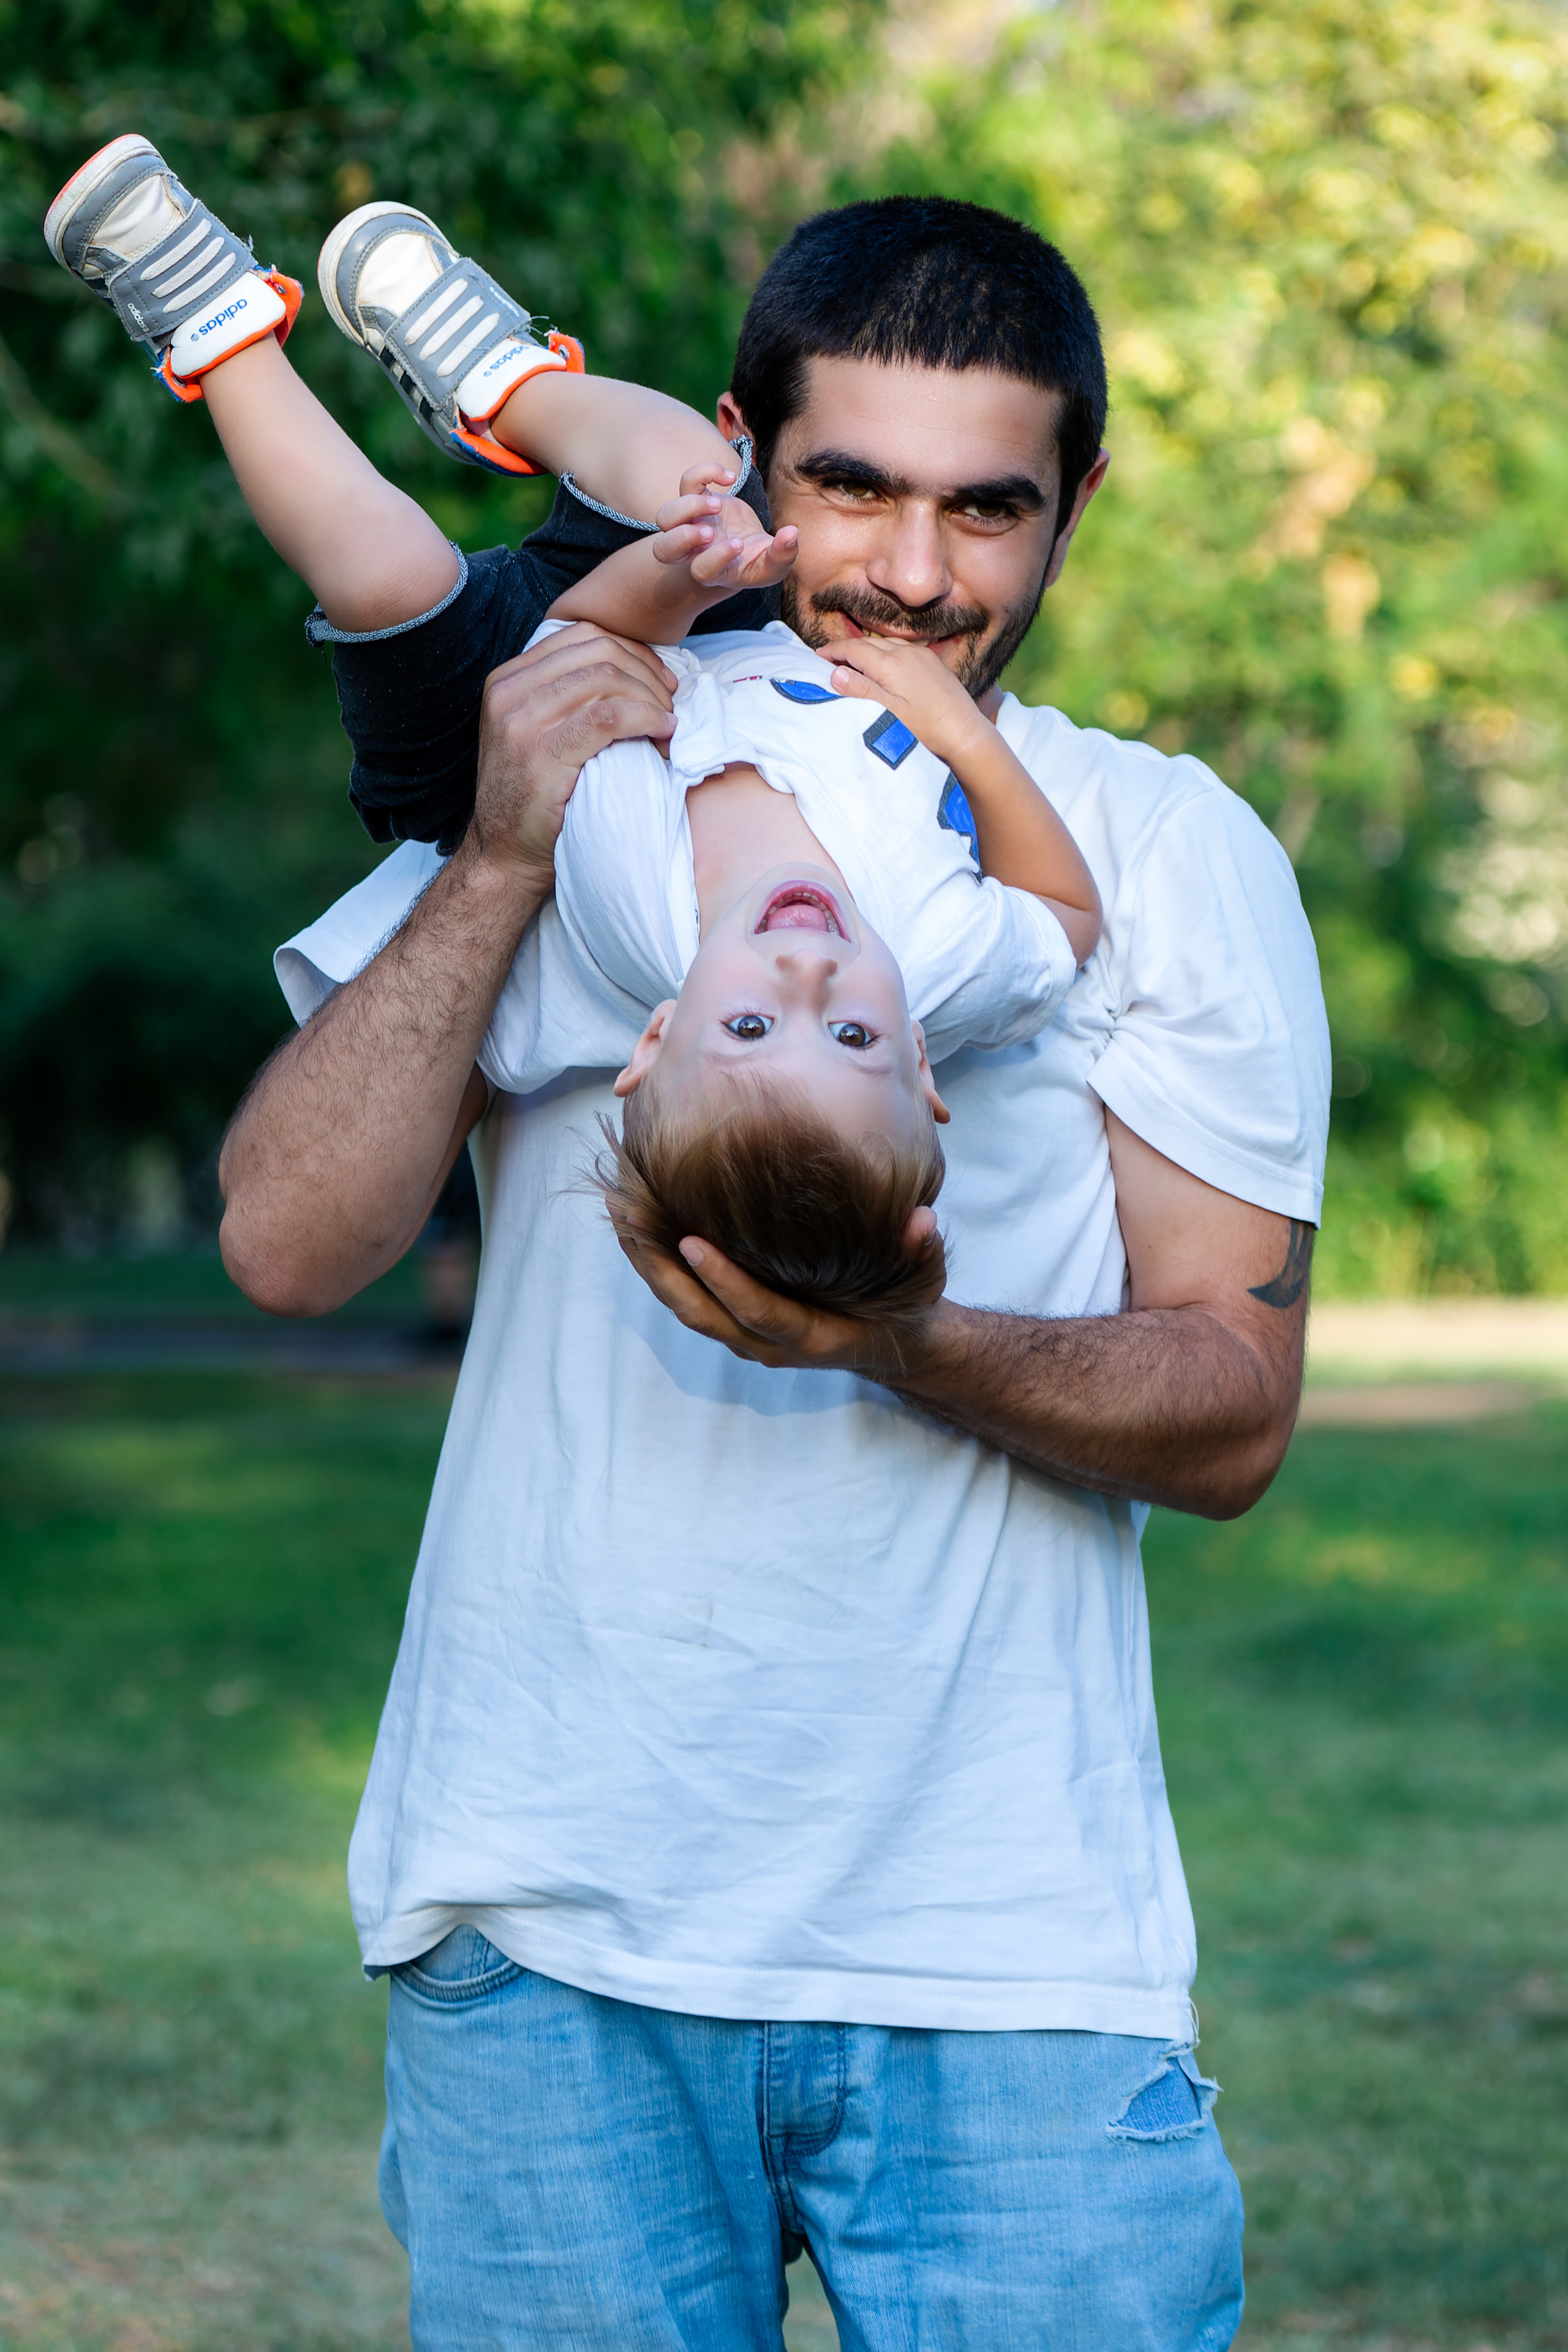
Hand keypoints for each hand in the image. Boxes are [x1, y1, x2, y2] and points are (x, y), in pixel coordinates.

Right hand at [464, 623, 676, 886]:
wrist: (504, 855)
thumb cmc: (535, 799)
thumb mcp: (538, 733)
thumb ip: (566, 697)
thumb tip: (631, 671)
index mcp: (508, 680)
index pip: (582, 635)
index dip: (632, 651)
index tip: (659, 681)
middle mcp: (509, 693)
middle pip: (598, 652)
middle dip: (646, 673)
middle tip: (670, 703)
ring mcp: (522, 722)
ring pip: (606, 679)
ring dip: (650, 698)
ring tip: (667, 722)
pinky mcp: (542, 754)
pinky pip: (608, 717)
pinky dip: (646, 718)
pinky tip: (663, 732)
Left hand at [611, 1205, 947, 1380]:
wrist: (893, 1345)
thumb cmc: (906, 1306)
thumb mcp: (924, 1282)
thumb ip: (922, 1253)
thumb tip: (921, 1221)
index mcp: (810, 1336)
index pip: (756, 1310)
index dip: (723, 1280)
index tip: (691, 1242)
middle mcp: (767, 1343)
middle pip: (698, 1313)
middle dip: (658, 1269)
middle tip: (627, 1215)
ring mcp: (746, 1335)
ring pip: (683, 1306)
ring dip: (647, 1263)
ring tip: (618, 1209)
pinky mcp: (735, 1319)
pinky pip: (686, 1296)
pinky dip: (659, 1264)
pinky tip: (639, 1223)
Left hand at [653, 461, 798, 596]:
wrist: (751, 547)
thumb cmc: (762, 561)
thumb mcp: (777, 563)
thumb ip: (784, 553)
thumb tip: (792, 533)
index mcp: (713, 571)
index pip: (700, 570)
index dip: (715, 557)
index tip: (739, 544)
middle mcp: (695, 552)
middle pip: (662, 551)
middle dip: (683, 537)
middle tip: (712, 530)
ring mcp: (693, 524)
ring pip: (665, 517)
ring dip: (688, 506)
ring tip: (718, 504)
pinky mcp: (699, 500)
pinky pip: (687, 482)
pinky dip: (705, 473)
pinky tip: (728, 478)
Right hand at [816, 630, 988, 768]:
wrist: (964, 732)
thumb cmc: (925, 728)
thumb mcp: (889, 713)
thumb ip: (862, 690)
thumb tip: (835, 673)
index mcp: (891, 664)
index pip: (853, 649)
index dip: (832, 651)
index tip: (817, 657)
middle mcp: (906, 652)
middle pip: (867, 644)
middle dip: (846, 649)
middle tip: (828, 660)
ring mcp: (921, 655)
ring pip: (885, 644)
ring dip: (865, 650)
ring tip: (852, 662)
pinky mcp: (932, 661)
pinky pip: (902, 649)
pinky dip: (885, 653)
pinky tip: (882, 665)